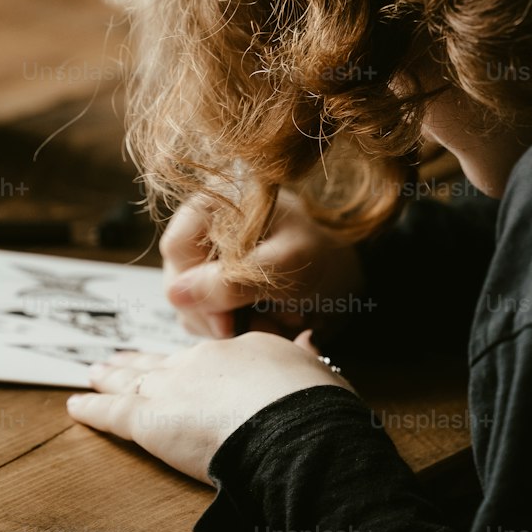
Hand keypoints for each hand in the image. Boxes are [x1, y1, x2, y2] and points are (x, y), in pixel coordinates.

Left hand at [65, 328, 354, 483]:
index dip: (195, 361)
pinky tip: (74, 406)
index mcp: (242, 352)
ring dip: (110, 377)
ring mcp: (172, 389)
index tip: (184, 360)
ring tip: (92, 373)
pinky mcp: (150, 420)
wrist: (294, 427)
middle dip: (139, 360)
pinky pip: (112, 412)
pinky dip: (91, 409)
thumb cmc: (315, 408)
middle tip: (119, 358)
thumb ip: (305, 358)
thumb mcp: (319, 375)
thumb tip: (308, 340)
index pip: (211, 356)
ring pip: (133, 380)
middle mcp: (201, 362)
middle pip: (162, 361)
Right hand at [160, 188, 365, 339]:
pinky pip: (212, 317)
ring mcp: (212, 258)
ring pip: (193, 305)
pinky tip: (269, 325)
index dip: (194, 287)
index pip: (177, 249)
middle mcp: (206, 227)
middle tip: (258, 328)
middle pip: (179, 282)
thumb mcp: (286, 265)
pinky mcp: (222, 286)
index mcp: (217, 202)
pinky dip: (239, 329)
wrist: (355, 276)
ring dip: (230, 326)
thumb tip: (176, 295)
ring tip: (274, 324)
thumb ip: (232, 280)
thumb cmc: (326, 256)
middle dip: (217, 315)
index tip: (228, 320)